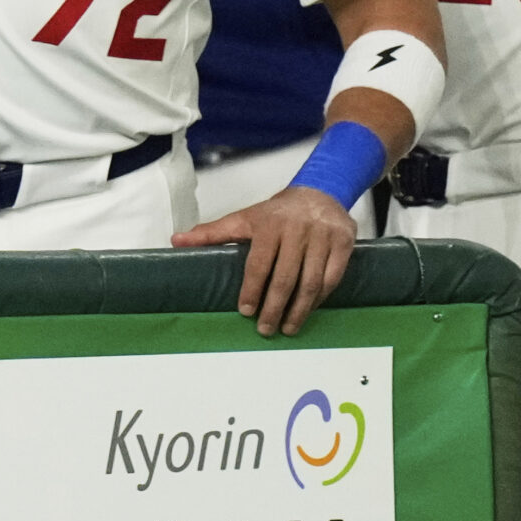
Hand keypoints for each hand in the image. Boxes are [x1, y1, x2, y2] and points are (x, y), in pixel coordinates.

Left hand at [174, 185, 357, 337]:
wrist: (319, 191)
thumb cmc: (276, 212)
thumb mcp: (243, 218)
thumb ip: (212, 233)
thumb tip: (176, 241)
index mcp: (268, 224)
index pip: (259, 263)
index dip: (252, 290)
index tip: (246, 311)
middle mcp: (297, 229)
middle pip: (285, 277)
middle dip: (274, 307)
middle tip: (266, 329)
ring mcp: (323, 236)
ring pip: (311, 281)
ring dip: (300, 309)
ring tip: (288, 327)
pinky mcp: (344, 243)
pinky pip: (332, 277)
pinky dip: (320, 298)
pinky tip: (309, 309)